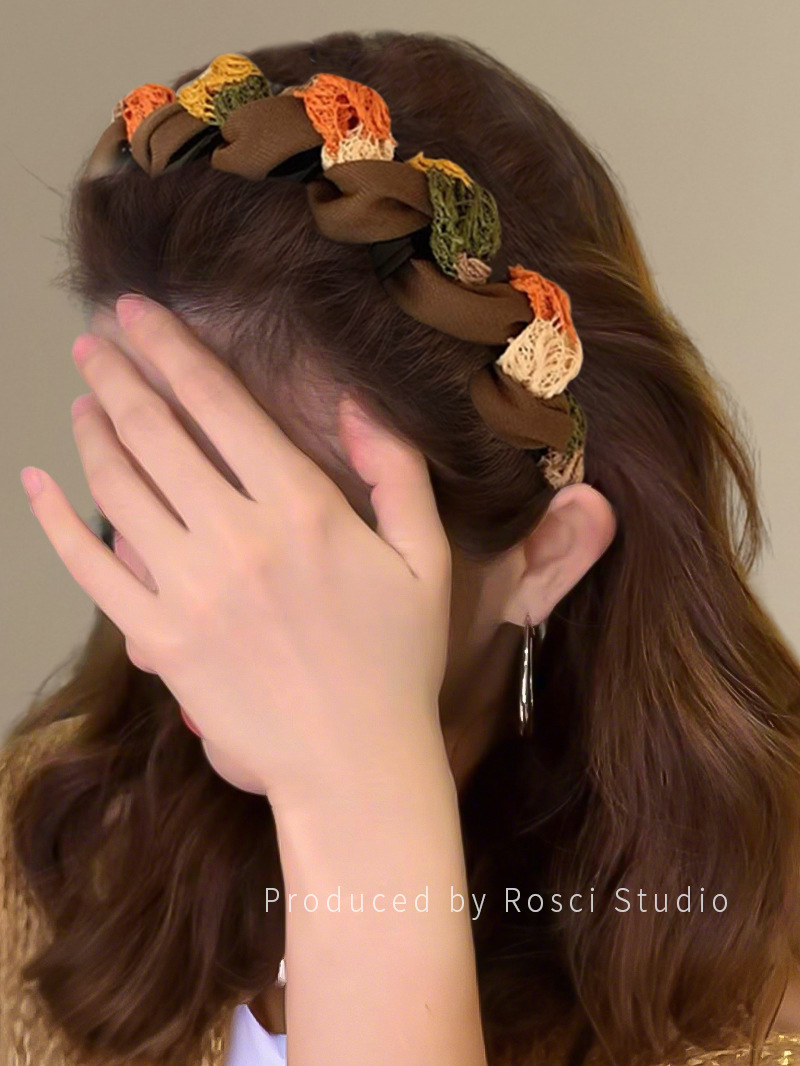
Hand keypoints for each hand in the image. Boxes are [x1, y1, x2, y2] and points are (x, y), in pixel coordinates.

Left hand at [21, 296, 452, 801]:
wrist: (353, 764)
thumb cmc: (396, 661)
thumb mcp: (425, 560)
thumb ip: (397, 472)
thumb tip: (356, 402)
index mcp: (302, 509)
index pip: (218, 404)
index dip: (171, 347)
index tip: (136, 311)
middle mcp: (234, 539)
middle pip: (154, 433)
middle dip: (115, 375)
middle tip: (92, 343)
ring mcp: (187, 591)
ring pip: (118, 488)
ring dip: (91, 431)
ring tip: (80, 399)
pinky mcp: (157, 640)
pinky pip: (90, 568)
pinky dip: (55, 521)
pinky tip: (38, 484)